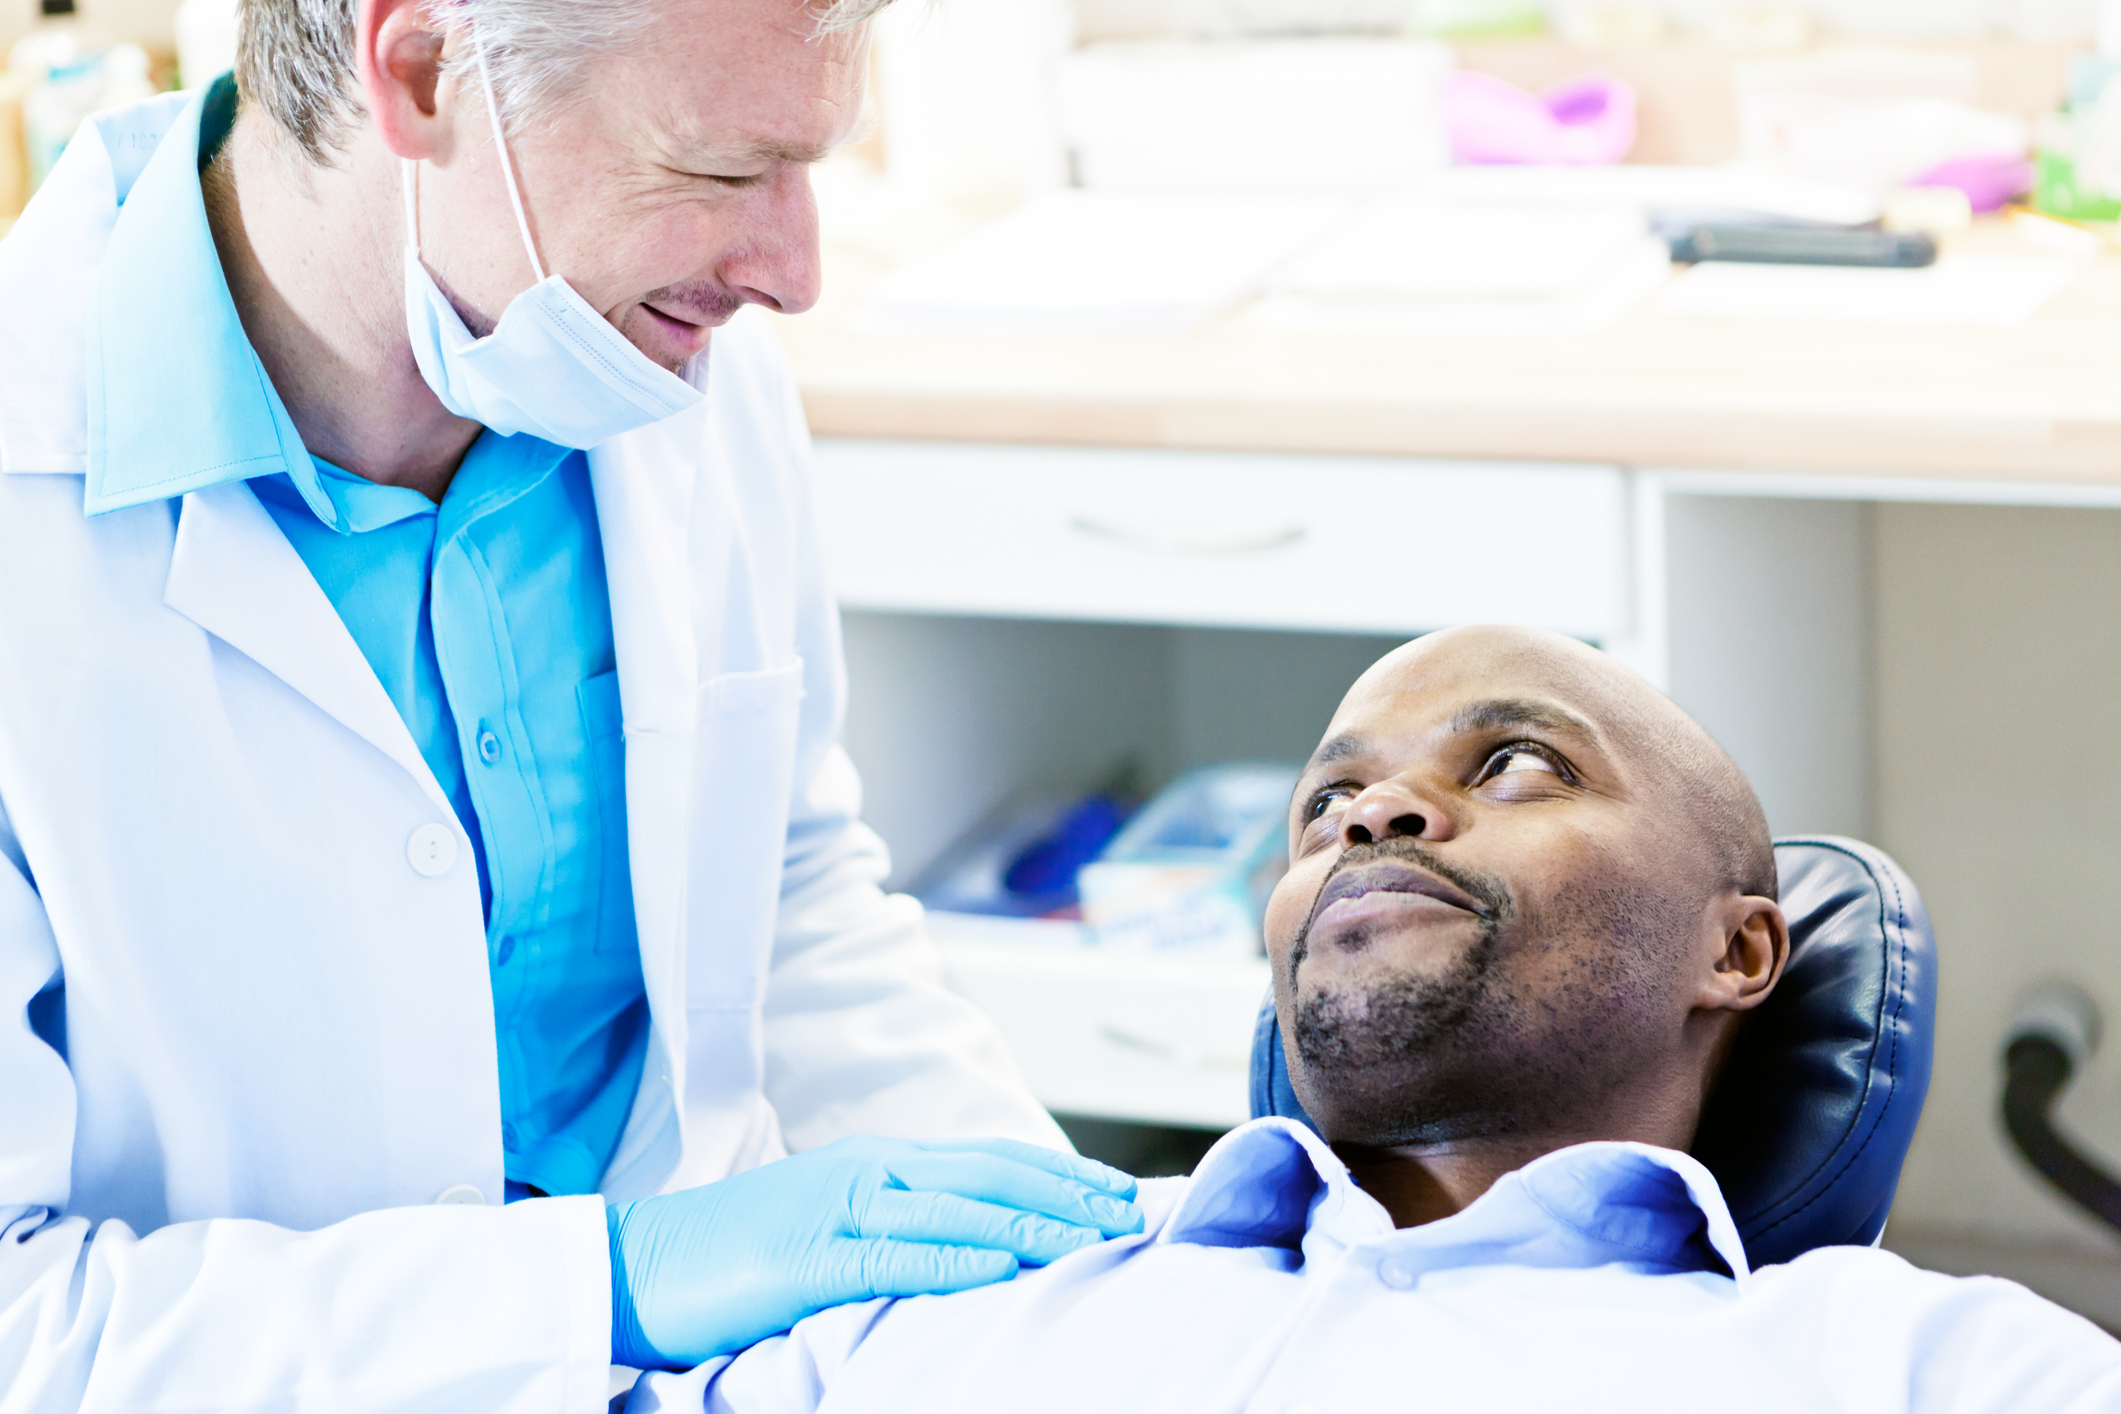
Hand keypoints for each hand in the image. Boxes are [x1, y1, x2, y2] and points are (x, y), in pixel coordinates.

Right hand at [606, 1135, 1141, 1367]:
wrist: (639, 1264)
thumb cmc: (739, 1253)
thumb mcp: (832, 1222)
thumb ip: (899, 1219)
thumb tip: (979, 1237)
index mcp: (876, 1161)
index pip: (990, 1159)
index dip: (1061, 1172)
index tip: (1120, 1193)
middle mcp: (867, 1171)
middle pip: (989, 1174)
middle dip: (1069, 1193)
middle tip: (1133, 1213)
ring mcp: (836, 1210)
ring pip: (956, 1208)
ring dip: (1034, 1222)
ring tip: (1094, 1238)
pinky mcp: (807, 1257)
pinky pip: (894, 1256)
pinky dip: (955, 1257)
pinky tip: (1003, 1265)